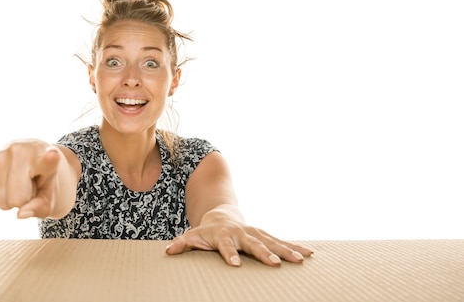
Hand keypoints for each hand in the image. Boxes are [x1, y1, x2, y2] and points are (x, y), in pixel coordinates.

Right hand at [0, 141, 71, 218]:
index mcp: (47, 154)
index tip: (52, 154)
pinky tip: (8, 181)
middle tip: (30, 185)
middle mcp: (21, 150)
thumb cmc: (43, 181)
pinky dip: (1, 196)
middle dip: (24, 200)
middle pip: (17, 199)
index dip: (49, 159)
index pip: (47, 160)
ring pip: (2, 201)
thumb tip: (20, 214)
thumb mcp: (50, 197)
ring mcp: (1, 155)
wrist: (32, 161)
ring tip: (20, 181)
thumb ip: (40, 207)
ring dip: (11, 198)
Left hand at [165, 208, 312, 266]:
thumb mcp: (193, 236)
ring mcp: (255, 233)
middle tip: (275, 264)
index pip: (226, 246)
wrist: (221, 215)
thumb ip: (183, 243)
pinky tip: (310, 254)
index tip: (235, 265)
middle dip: (264, 253)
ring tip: (301, 259)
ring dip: (286, 250)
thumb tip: (169, 250)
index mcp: (224, 235)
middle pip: (254, 243)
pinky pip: (281, 241)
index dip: (229, 254)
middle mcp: (242, 232)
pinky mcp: (264, 235)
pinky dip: (295, 247)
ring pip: (272, 241)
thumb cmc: (206, 231)